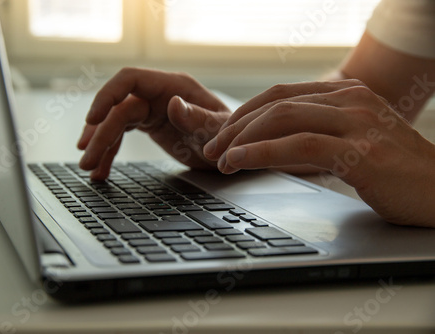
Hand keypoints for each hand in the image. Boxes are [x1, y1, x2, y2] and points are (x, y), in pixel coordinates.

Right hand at [78, 67, 230, 178]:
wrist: (234, 150)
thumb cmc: (231, 137)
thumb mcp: (218, 132)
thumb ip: (198, 118)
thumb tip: (173, 105)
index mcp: (174, 87)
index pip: (130, 80)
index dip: (107, 96)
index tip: (93, 119)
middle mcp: (159, 94)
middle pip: (117, 108)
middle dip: (100, 134)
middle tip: (87, 160)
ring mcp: (152, 108)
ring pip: (115, 122)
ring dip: (100, 144)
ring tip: (89, 168)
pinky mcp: (149, 123)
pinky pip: (121, 134)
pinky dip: (110, 151)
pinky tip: (102, 170)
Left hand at [203, 79, 434, 226]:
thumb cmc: (395, 171)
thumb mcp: (352, 140)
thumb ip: (317, 133)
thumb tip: (271, 145)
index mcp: (346, 94)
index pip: (280, 95)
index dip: (244, 114)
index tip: (223, 136)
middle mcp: (350, 99)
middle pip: (275, 103)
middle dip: (236, 127)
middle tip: (212, 149)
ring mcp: (357, 121)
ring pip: (283, 118)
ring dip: (242, 139)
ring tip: (220, 159)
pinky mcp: (360, 150)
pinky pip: (299, 145)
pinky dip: (263, 152)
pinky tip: (240, 161)